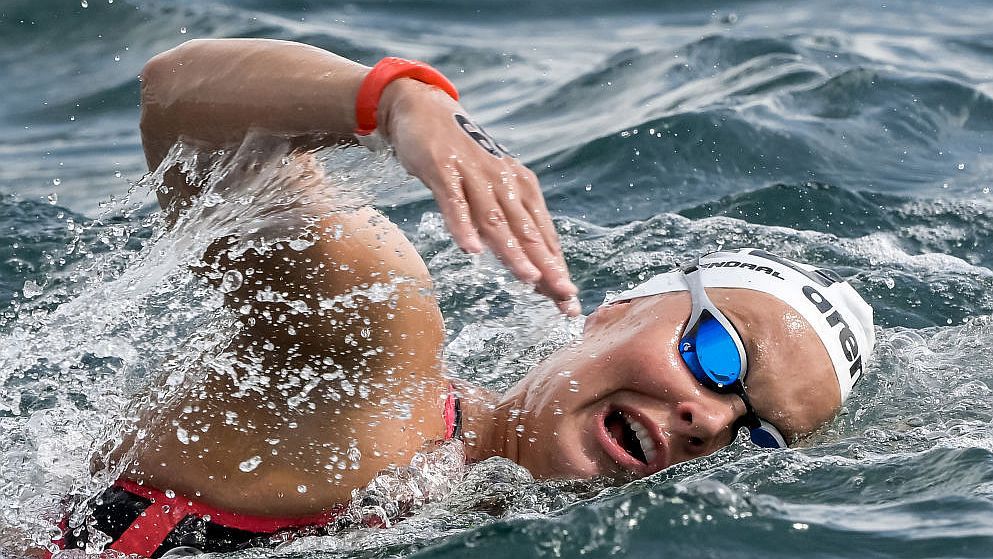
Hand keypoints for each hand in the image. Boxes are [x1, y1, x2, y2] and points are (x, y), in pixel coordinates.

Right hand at [380, 79, 579, 315]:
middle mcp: (504, 181)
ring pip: (496, 220)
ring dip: (513, 251)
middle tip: (565, 297)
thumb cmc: (461, 158)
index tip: (570, 302)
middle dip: (547, 267)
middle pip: (527, 231)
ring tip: (528, 279)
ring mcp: (474, 174)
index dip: (556, 269)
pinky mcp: (443, 168)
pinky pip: (454, 202)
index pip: (543, 236)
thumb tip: (528, 268)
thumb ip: (506, 225)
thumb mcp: (490, 189)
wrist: (422, 108)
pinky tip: (470, 250)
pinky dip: (463, 226)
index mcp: (520, 187)